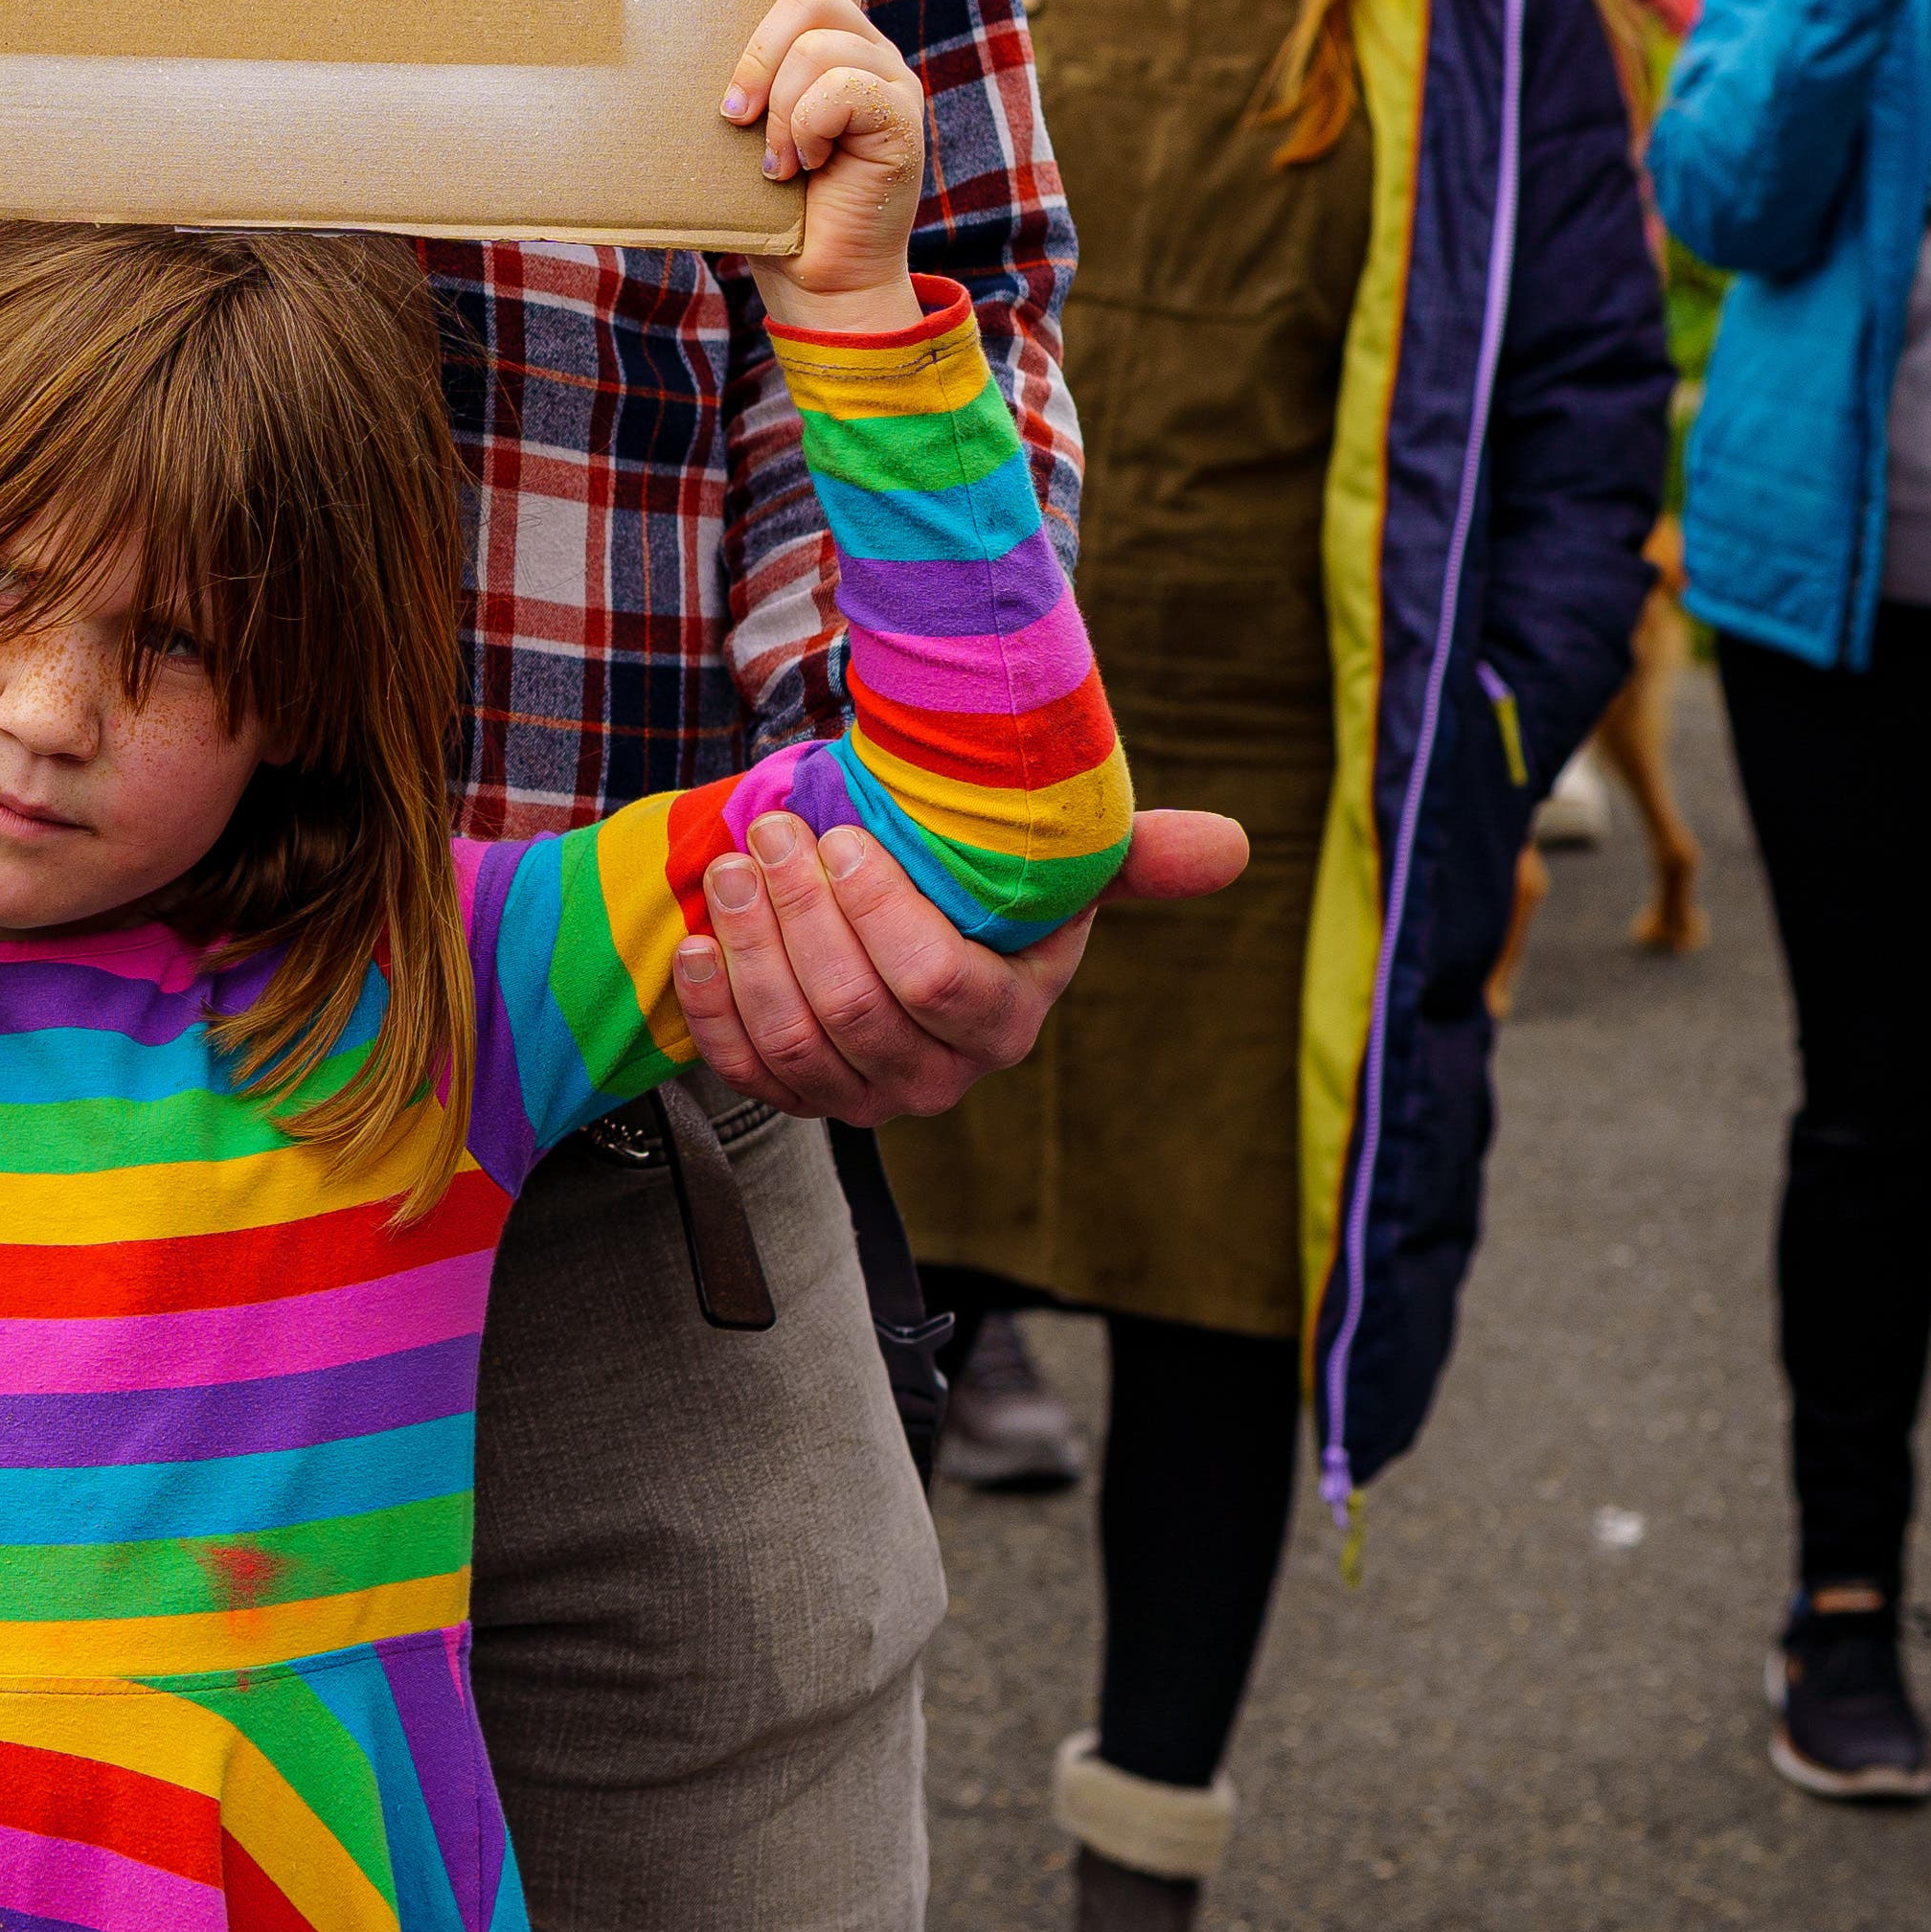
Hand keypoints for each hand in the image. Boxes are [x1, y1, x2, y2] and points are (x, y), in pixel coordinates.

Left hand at [669, 804, 1254, 1124]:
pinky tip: (696, 943)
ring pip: (793, 1038)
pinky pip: (742, 1069)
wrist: (900, 923)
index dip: (878, 912)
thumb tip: (1234, 845)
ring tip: (732, 870)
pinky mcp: (794, 1098)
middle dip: (798, 913)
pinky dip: (710, 1005)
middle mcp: (938, 1077)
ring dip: (749, 947)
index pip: (938, 984)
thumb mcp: (1061, 865)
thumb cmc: (984, 886)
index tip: (840, 836)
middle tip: (769, 834)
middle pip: (852, 1009)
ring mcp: (861, 1096)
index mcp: (1006, 1019)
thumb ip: (1139, 854)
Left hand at [721, 0, 927, 314]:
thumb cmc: (766, 213)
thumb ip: (727, 88)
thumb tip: (663, 62)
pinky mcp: (901, 113)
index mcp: (825, 45)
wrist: (819, 284)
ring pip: (816, 40)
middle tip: (733, 117)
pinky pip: (838, 87)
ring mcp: (888, 77)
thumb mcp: (735, 136)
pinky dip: (804, 129)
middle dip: (754, 55)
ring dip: (777, 103)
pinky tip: (803, 168)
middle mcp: (864, 47)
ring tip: (774, 159)